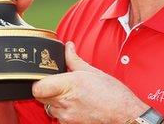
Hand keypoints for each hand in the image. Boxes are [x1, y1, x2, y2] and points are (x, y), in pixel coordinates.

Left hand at [33, 42, 148, 123]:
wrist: (124, 114)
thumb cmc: (113, 94)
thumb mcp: (93, 71)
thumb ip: (74, 59)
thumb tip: (68, 47)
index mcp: (69, 84)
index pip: (38, 86)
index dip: (38, 81)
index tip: (44, 77)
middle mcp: (65, 101)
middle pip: (40, 96)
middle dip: (46, 89)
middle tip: (58, 83)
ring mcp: (66, 115)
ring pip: (48, 106)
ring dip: (54, 100)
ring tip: (69, 94)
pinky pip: (58, 116)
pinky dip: (62, 110)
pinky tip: (75, 104)